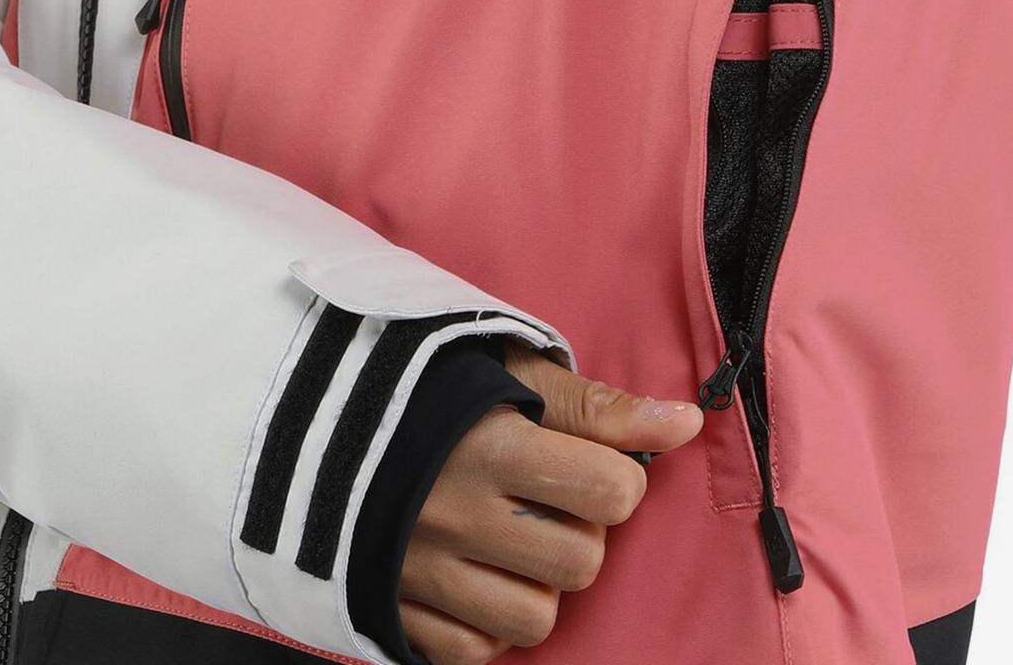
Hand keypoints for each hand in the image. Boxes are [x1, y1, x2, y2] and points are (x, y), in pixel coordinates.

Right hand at [397, 339, 703, 663]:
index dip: (618, 479)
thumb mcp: (519, 374)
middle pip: (581, 564)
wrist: (325, 413)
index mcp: (494, 444)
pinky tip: (479, 575)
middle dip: (581, 534)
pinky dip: (488, 623)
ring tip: (513, 540)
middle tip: (548, 502)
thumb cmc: (439, 386)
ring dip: (538, 585)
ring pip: (536, 619)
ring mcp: (423, 569)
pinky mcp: (394, 607)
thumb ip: (602, 408)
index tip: (591, 464)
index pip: (613, 491)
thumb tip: (686, 423)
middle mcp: (458, 513)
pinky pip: (479, 652)